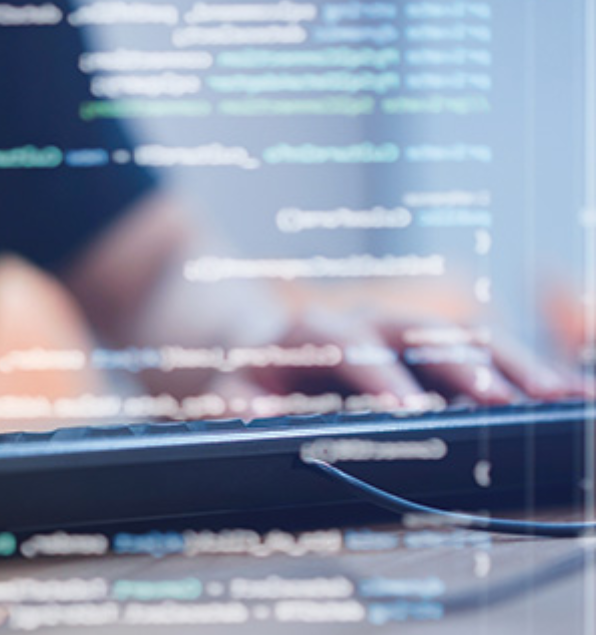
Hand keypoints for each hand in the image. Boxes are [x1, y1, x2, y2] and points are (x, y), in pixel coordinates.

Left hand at [242, 308, 585, 410]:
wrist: (265, 348)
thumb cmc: (252, 376)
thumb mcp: (230, 387)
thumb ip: (236, 402)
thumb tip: (250, 412)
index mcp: (315, 331)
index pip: (350, 346)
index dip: (381, 378)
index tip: (408, 412)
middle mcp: (368, 321)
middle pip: (423, 334)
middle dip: (464, 368)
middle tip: (501, 405)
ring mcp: (408, 331)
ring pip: (466, 338)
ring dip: (513, 367)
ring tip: (556, 400)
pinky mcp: (437, 347)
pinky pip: (489, 353)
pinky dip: (527, 371)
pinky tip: (566, 395)